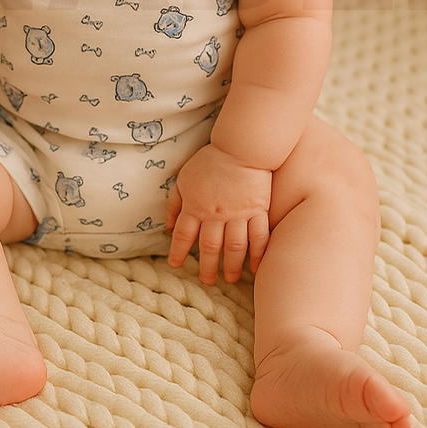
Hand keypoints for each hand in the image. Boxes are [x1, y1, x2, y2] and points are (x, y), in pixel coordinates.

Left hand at [166, 144, 271, 283]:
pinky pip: (259, 238)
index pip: (183, 235)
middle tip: (207, 280)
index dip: (178, 251)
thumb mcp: (184, 178)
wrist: (241, 147)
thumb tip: (167, 226)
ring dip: (231, 266)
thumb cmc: (211, 160)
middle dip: (207, 266)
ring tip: (230, 279)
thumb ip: (175, 202)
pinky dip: (258, 255)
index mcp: (195, 205)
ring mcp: (238, 214)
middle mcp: (215, 214)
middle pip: (209, 246)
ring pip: (234, 247)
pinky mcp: (258, 210)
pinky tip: (256, 268)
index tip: (176, 265)